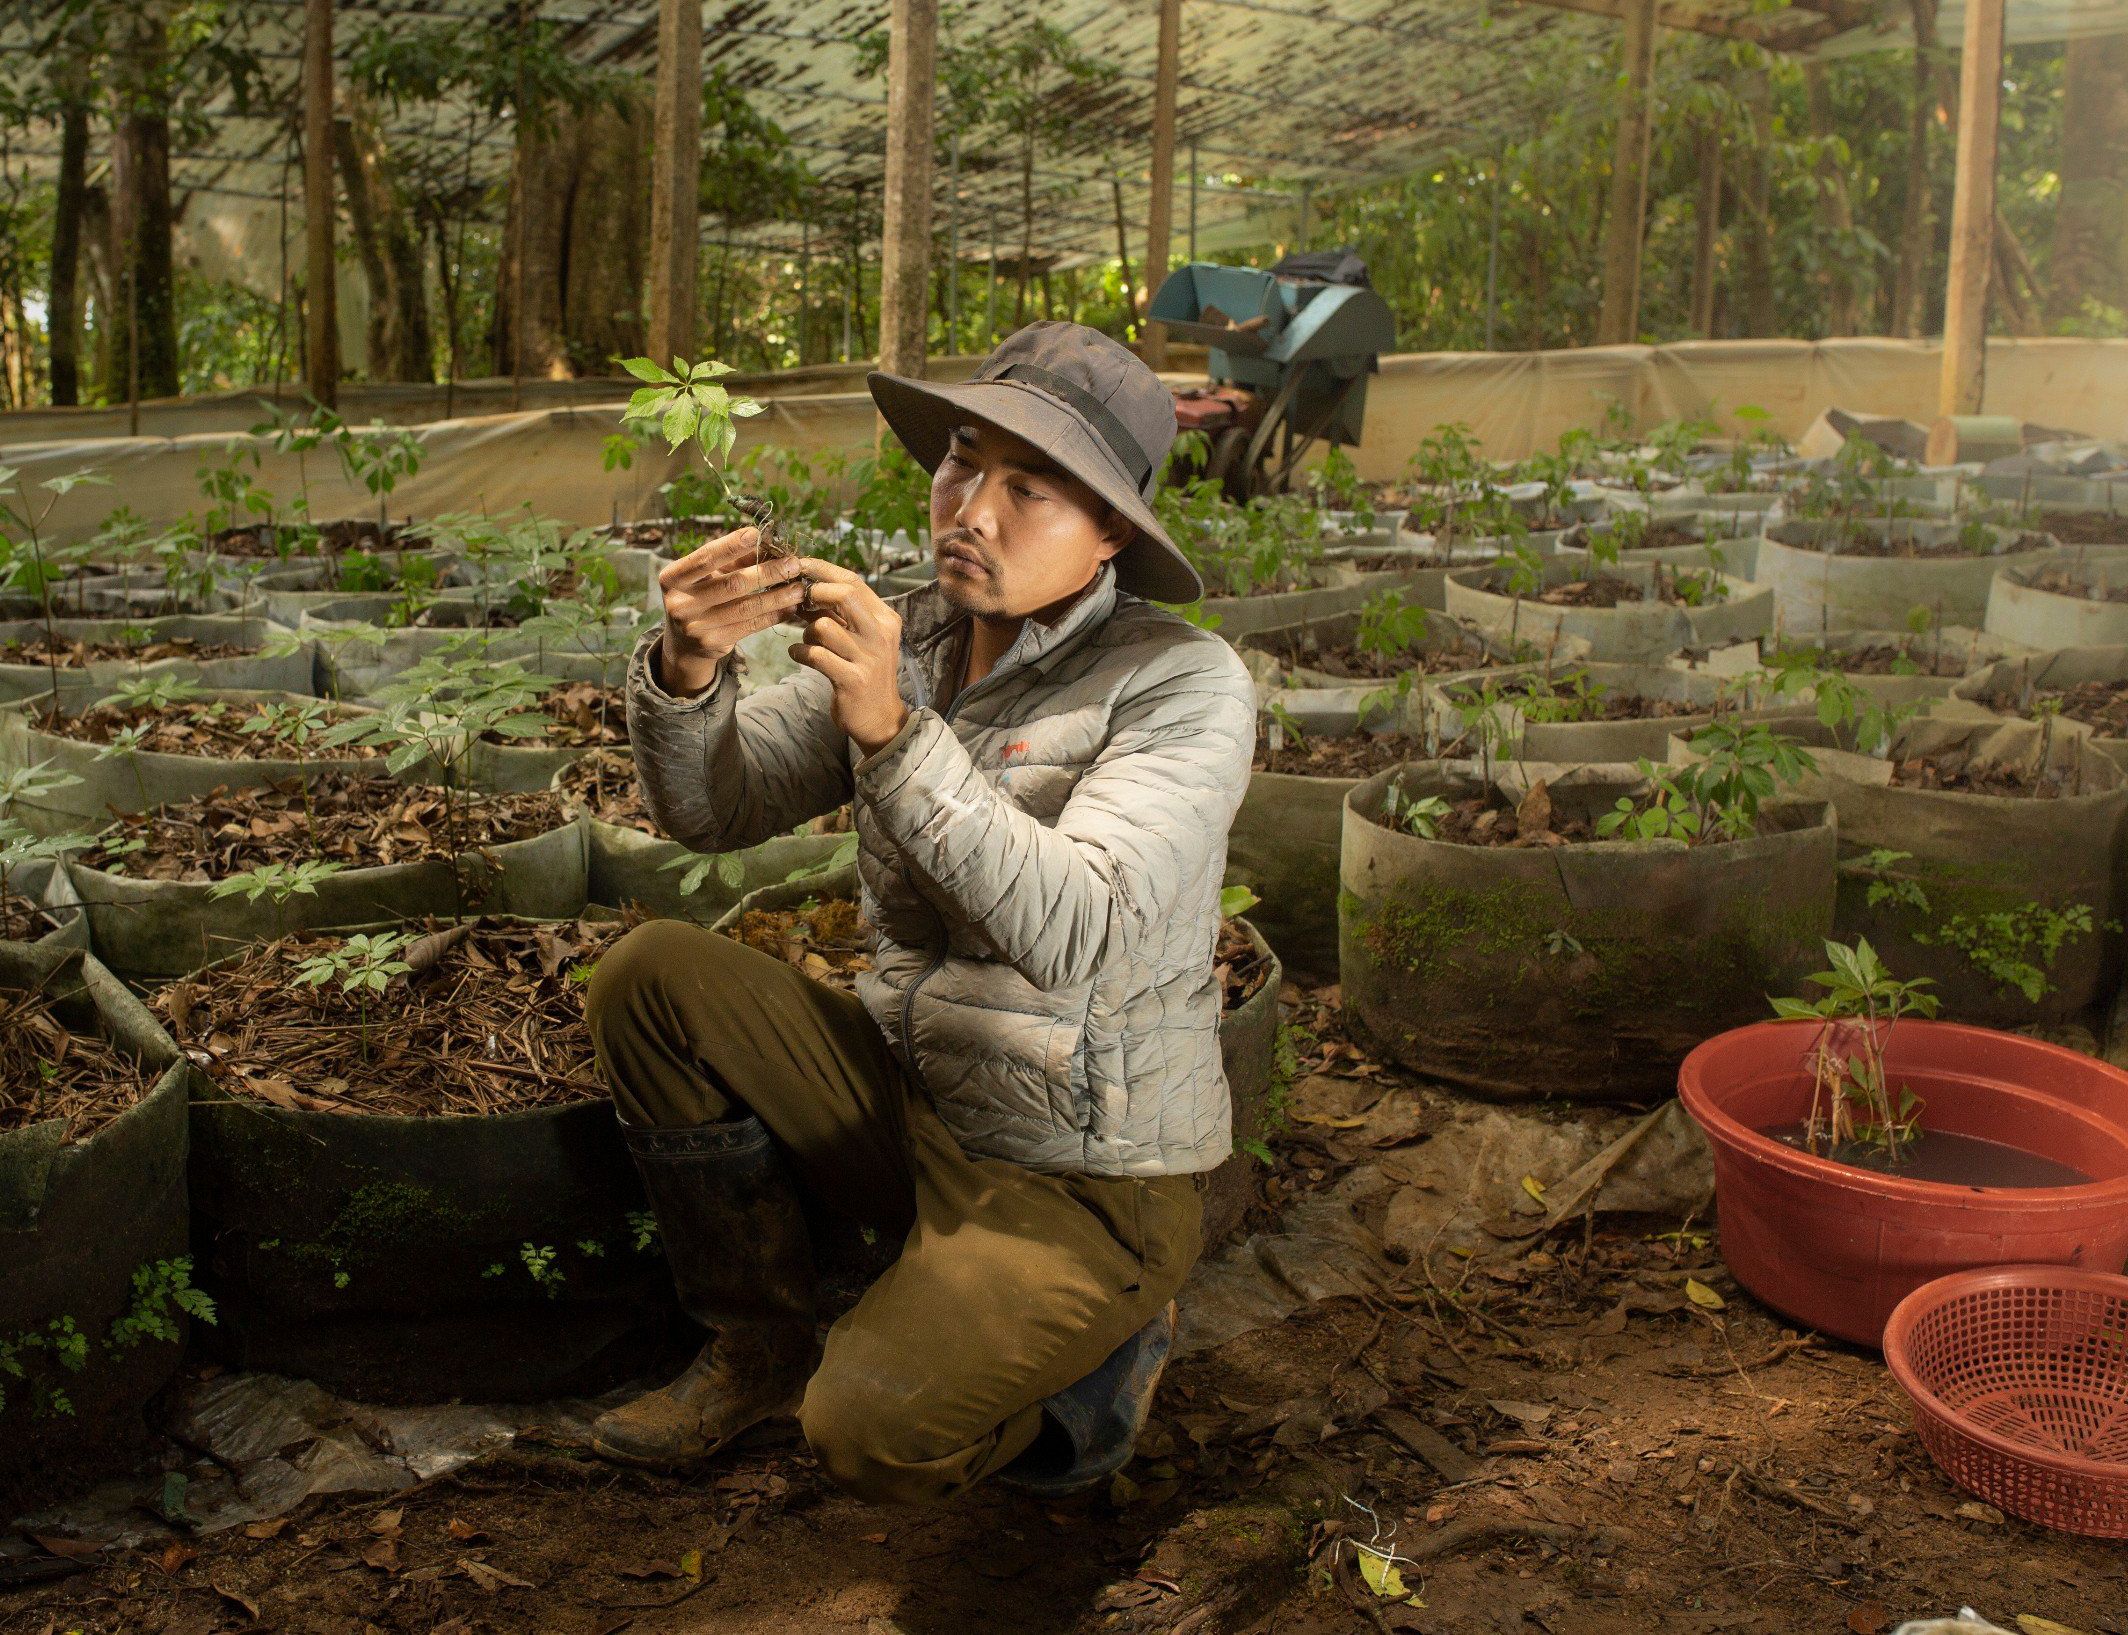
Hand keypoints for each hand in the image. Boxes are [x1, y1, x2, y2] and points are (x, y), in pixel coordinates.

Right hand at [654, 528, 808, 694]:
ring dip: (777, 596)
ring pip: (745, 607)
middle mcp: (680, 603)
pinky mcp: (713, 643)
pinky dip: (773, 615)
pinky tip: (790, 608)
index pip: (705, 557)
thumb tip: (767, 543)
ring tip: (799, 588)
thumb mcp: (707, 576)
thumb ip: (733, 560)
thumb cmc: (700, 596)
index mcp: (672, 577)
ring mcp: (695, 626)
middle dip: (767, 572)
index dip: (732, 545)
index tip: (758, 533)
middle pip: (732, 584)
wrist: (684, 642)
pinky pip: (750, 626)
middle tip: (793, 564)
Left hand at [788, 560, 908, 755]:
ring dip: (806, 632)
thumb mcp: (861, 638)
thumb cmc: (863, 671)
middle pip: (844, 594)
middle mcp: (881, 634)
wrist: (879, 717)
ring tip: (807, 641)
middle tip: (801, 606)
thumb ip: (841, 614)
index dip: (822, 569)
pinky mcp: (853, 679)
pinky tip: (798, 654)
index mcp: (885, 618)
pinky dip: (799, 652)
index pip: (853, 581)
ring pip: (823, 626)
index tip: (799, 565)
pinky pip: (815, 655)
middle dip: (814, 594)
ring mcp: (868, 657)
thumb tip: (805, 587)